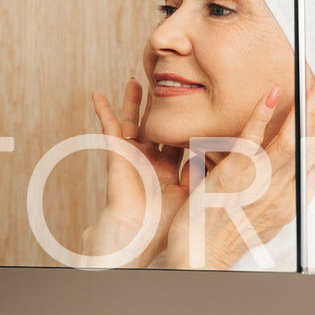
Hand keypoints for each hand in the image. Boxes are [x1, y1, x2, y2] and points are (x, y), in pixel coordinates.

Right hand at [80, 77, 187, 266]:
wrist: (136, 233)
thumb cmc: (162, 223)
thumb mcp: (190, 194)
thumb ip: (200, 172)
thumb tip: (217, 151)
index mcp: (167, 171)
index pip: (180, 142)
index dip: (188, 125)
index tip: (201, 107)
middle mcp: (149, 161)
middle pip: (157, 127)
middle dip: (161, 108)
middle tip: (168, 86)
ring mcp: (132, 155)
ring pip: (134, 121)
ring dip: (133, 102)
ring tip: (136, 80)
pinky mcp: (117, 152)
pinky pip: (108, 127)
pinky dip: (103, 111)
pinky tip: (97, 95)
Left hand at [165, 78, 314, 269]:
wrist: (199, 256)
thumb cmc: (227, 235)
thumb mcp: (267, 217)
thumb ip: (282, 192)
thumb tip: (295, 172)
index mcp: (291, 203)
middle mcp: (281, 195)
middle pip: (314, 149)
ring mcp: (257, 186)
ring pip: (291, 144)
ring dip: (306, 112)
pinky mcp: (232, 179)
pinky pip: (250, 143)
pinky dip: (262, 117)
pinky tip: (270, 96)